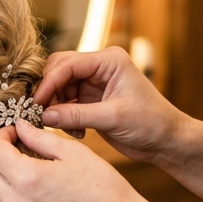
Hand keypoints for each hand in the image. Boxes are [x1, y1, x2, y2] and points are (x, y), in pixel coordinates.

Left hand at [0, 120, 142, 201]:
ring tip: (26, 175)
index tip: (13, 133)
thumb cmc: (103, 187)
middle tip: (16, 152)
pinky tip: (36, 197)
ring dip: (2, 183)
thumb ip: (40, 137)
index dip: (1, 136)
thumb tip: (19, 127)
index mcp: (28, 177)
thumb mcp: (74, 153)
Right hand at [34, 47, 184, 163]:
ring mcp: (93, 83)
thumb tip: (44, 116)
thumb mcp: (113, 118)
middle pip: (58, 71)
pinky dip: (64, 118)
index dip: (49, 83)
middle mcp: (99, 67)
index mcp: (108, 60)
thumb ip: (76, 115)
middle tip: (43, 116)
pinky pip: (65, 104)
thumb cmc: (150, 123)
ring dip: (56, 109)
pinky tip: (78, 132)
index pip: (67, 64)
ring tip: (69, 129)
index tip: (36, 103)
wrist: (166, 140)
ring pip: (58, 89)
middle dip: (49, 94)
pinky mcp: (90, 100)